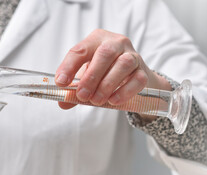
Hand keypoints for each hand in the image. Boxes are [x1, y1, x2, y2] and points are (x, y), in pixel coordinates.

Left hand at [55, 29, 170, 119]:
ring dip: (107, 84)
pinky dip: (124, 91)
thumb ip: (74, 90)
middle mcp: (116, 43)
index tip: (61, 82)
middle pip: (105, 54)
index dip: (69, 66)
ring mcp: (133, 56)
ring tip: (96, 101)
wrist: (133, 79)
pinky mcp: (144, 72)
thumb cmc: (105, 74)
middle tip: (82, 95)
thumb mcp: (86, 78)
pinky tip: (113, 101)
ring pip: (123, 64)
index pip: (81, 49)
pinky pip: (137, 80)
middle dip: (91, 77)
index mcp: (97, 40)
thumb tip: (63, 102)